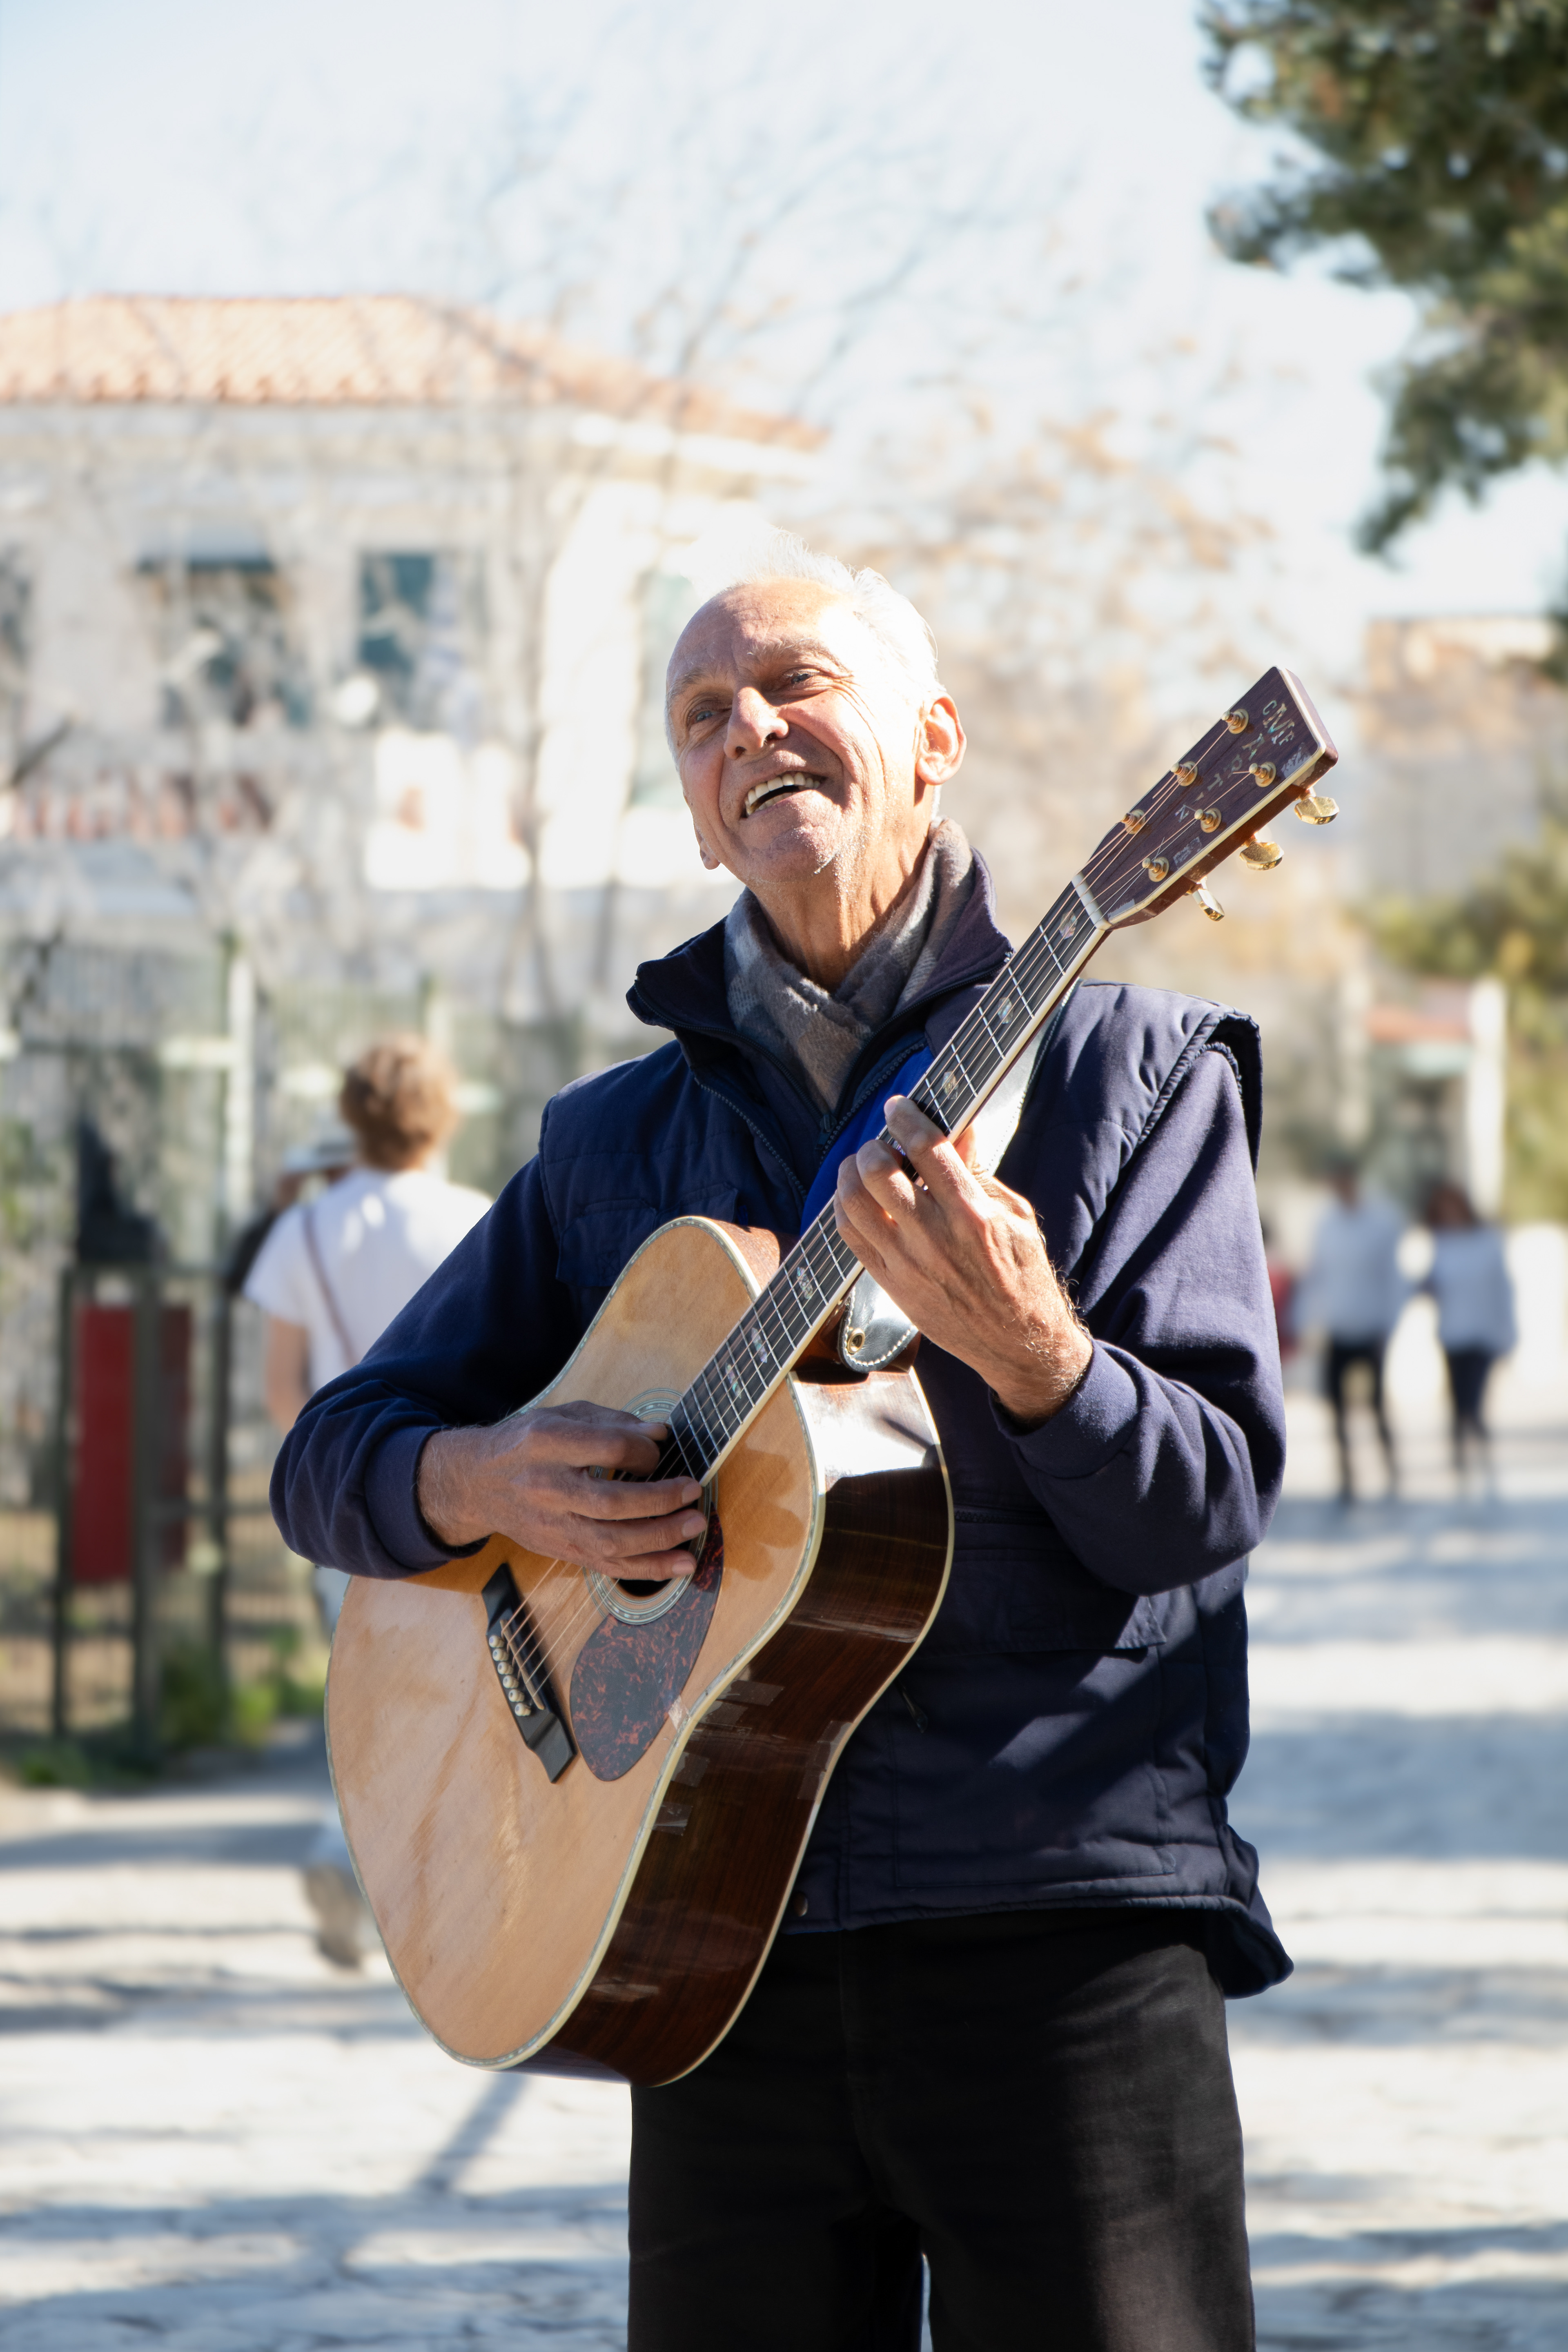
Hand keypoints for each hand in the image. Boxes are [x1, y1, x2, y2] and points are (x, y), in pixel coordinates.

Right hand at [418, 1401, 708, 1580]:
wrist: (477, 1483)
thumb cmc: (525, 1443)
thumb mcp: (561, 1415)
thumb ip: (612, 1421)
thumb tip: (660, 1434)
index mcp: (546, 1443)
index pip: (607, 1448)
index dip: (644, 1450)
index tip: (659, 1450)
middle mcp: (547, 1488)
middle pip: (612, 1503)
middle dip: (660, 1500)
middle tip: (693, 1492)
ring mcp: (553, 1525)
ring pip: (612, 1542)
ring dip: (661, 1539)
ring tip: (695, 1527)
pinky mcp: (561, 1550)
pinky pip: (608, 1567)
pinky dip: (648, 1568)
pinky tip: (680, 1565)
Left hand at [834, 1095, 1092, 1426]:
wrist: (1016, 1342)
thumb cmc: (1022, 1275)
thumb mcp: (1016, 1217)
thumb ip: (981, 1173)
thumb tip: (960, 1129)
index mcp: (973, 1213)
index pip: (927, 1148)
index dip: (906, 1117)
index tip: (898, 1106)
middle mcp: (935, 1236)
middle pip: (878, 1172)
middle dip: (874, 1146)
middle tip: (882, 1143)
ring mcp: (907, 1262)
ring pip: (853, 1203)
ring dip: (850, 1174)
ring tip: (862, 1167)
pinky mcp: (891, 1284)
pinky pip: (849, 1237)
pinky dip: (844, 1208)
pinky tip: (855, 1198)